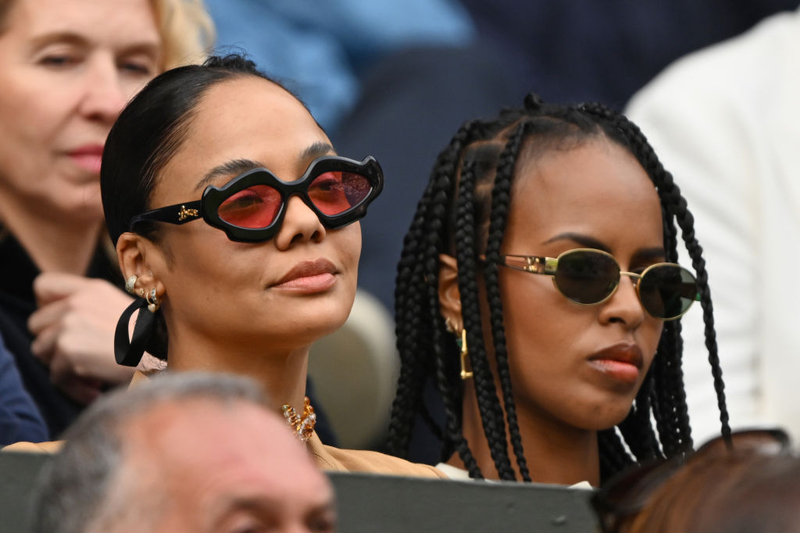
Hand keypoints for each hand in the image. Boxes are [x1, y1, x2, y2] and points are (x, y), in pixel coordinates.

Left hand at [28, 272, 135, 403]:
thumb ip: (87, 307)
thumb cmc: (146, 339)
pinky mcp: (68, 350)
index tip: (60, 322)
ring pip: (41, 352)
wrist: (161, 356)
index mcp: (90, 289)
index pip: (42, 285)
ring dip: (62, 367)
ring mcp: (69, 325)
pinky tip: (95, 389)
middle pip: (35, 324)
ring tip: (89, 375)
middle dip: (52, 344)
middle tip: (77, 355)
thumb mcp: (118, 307)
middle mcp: (76, 302)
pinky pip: (55, 376)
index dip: (45, 305)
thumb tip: (58, 324)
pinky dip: (74, 388)